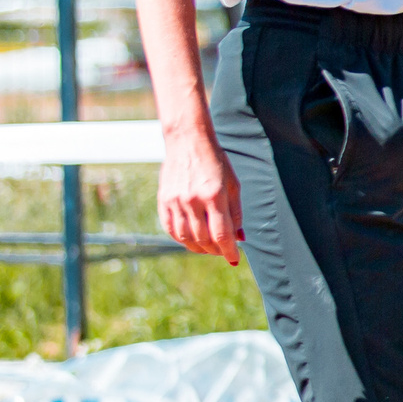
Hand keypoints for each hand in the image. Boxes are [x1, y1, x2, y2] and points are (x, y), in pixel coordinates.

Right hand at [159, 124, 242, 263]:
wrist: (187, 141)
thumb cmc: (216, 162)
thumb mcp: (233, 185)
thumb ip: (236, 213)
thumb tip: (239, 238)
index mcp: (214, 195)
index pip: (222, 234)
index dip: (229, 251)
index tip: (234, 259)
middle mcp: (193, 200)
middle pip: (204, 239)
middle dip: (216, 250)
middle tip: (223, 251)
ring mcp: (175, 201)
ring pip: (186, 238)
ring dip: (199, 248)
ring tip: (209, 248)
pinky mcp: (163, 200)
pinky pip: (171, 229)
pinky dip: (182, 239)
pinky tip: (191, 240)